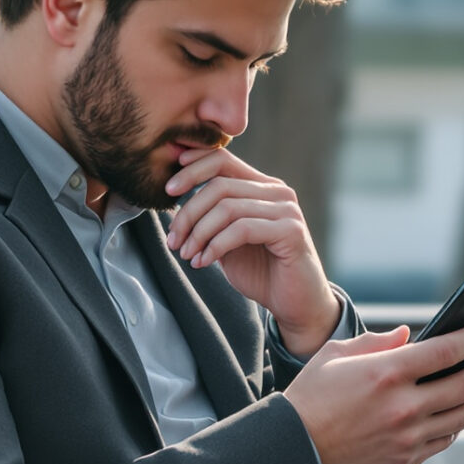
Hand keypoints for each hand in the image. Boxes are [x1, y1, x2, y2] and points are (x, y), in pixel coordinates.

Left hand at [163, 145, 337, 356]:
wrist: (295, 303)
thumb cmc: (261, 271)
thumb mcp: (228, 240)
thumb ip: (211, 217)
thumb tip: (175, 199)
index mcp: (262, 186)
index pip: (223, 159)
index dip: (193, 169)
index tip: (168, 189)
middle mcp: (277, 191)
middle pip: (219, 185)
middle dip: (188, 213)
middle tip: (173, 240)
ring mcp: (286, 209)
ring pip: (227, 207)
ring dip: (199, 233)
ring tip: (187, 254)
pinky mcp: (291, 231)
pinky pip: (242, 229)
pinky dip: (216, 245)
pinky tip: (204, 262)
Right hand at [283, 322, 463, 463]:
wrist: (293, 452)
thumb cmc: (310, 398)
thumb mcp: (335, 355)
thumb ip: (376, 342)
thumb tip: (409, 335)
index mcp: (387, 373)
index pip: (448, 350)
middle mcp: (403, 406)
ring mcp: (407, 437)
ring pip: (462, 415)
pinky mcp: (405, 461)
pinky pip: (445, 439)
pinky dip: (457, 422)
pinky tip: (456, 410)